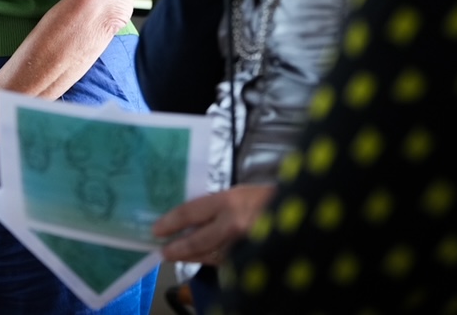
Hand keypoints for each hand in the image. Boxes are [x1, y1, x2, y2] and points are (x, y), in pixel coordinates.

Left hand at [152, 184, 275, 263]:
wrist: (299, 213)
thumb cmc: (266, 198)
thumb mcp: (238, 193)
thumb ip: (214, 206)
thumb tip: (188, 219)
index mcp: (229, 201)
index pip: (190, 213)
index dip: (170, 222)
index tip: (156, 230)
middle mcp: (234, 224)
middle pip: (197, 241)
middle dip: (177, 248)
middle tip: (162, 251)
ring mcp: (244, 245)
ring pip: (210, 256)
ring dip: (191, 257)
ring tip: (176, 255)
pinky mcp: (251, 259)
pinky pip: (225, 263)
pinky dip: (210, 260)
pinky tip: (200, 259)